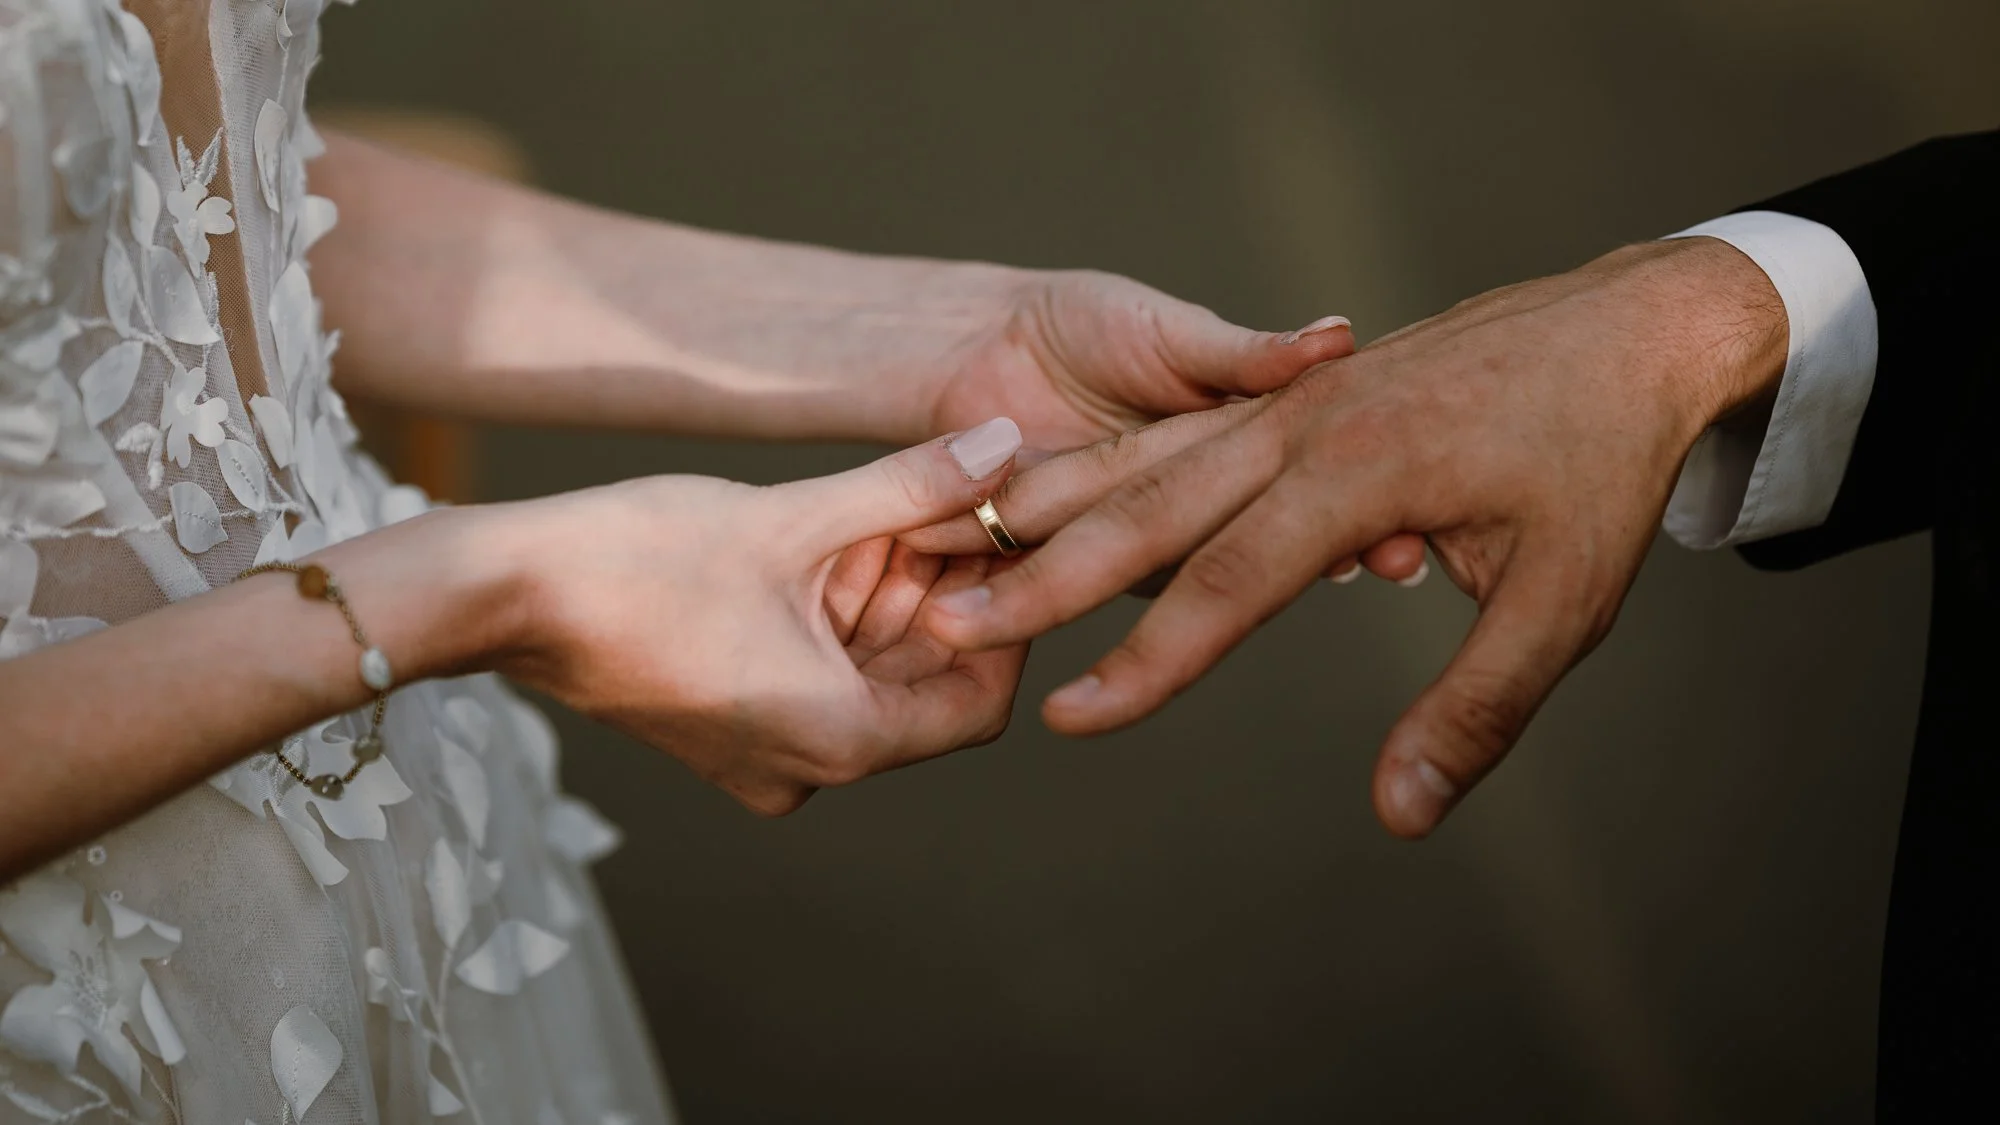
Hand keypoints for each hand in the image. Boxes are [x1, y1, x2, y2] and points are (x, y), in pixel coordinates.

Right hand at [490, 419, 1031, 814]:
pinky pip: (815, 673)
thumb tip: (1004, 448)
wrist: (497, 593)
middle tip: (959, 503)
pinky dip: (837, 612)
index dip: (1010, 620)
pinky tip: (841, 534)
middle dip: (944, 593)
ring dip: (889, 594)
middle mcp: (806, 767)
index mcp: (838, 742)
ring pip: (868, 673)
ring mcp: (762, 751)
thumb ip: (911, 487)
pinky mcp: (727, 725)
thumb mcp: (793, 518)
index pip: (978, 703)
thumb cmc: (635, 561)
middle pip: (922, 684)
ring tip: (900, 503)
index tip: (1009, 541)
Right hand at [913, 239, 1788, 837]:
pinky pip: (1175, 429)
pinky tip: (1045, 491)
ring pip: (1145, 457)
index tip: (1070, 718)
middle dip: (1045, 575)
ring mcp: (1290, 400)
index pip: (1228, 585)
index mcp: (1362, 473)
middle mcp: (1305, 427)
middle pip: (1149, 509)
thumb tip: (1400, 813)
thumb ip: (1474, 707)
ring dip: (1050, 509)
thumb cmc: (1600, 462)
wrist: (1627, 325)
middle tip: (950, 621)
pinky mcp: (1292, 392)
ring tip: (957, 545)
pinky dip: (1099, 464)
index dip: (1146, 662)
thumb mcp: (1566, 600)